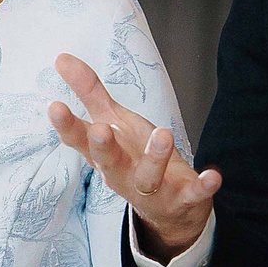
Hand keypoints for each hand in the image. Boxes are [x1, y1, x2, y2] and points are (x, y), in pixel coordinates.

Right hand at [48, 55, 220, 261]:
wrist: (169, 209)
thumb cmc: (133, 157)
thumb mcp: (111, 122)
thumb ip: (89, 92)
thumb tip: (62, 57)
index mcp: (103, 154)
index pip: (78, 141)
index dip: (66, 126)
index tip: (55, 106)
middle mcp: (122, 174)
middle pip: (109, 163)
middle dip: (104, 148)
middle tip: (100, 130)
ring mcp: (152, 190)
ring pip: (148, 178)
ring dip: (155, 158)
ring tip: (163, 134)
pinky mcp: (182, 198)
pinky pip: (192, 194)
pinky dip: (202, 186)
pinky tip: (212, 175)